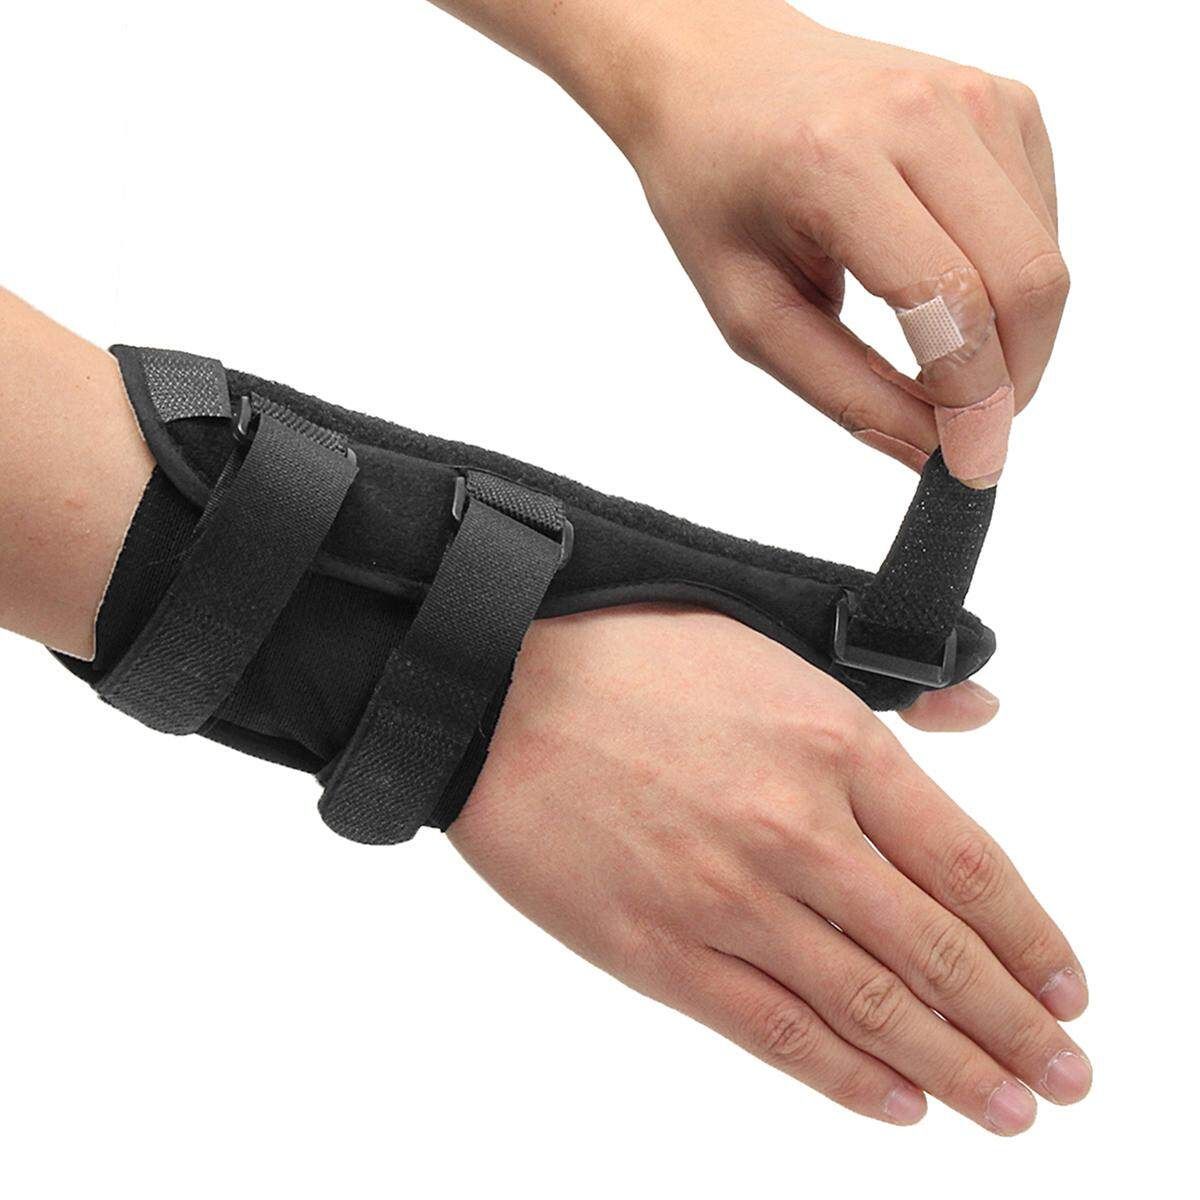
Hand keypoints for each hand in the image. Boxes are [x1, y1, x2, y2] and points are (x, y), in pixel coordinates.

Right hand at [450, 606, 1089, 1132]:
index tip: (1068, 990)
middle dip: (1016, 1026)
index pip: (969, 866)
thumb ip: (885, 694)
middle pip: (938, 954)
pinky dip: (847, 1079)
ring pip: (871, 1009)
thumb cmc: (630, 656)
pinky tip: (899, 1104)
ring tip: (1011, 1110)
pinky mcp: (659, 949)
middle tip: (1067, 1079)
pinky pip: (775, 1031)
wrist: (496, 689)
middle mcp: (797, 831)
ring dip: (957, 1070)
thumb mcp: (774, 642)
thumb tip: (980, 712)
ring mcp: (728, 898)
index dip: (1031, 940)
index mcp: (834, 744)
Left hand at [601, 1, 1067, 485]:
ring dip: (1013, 336)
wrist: (719, 77)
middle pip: (1027, 280)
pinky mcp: (1007, 102)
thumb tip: (929, 450)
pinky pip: (1041, 222)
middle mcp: (922, 114)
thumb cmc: (717, 192)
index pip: (950, 301)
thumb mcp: (752, 313)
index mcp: (838, 163)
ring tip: (943, 358)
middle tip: (967, 428)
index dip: (974, 401)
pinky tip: (950, 289)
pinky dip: (1011, 283)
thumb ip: (843, 389)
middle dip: (1012, 379)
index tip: (970, 465)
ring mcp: (977, 97)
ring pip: (1046, 256)